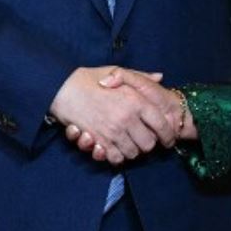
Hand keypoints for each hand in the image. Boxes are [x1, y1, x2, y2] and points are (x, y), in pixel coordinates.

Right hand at [49, 67, 177, 163]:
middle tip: (143, 140)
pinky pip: (115, 158)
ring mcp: (112, 132)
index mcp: (135, 101)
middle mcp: (127, 118)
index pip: (161, 124)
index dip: (168, 134)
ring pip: (133, 153)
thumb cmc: (90, 79)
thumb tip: (159, 77)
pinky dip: (116, 156)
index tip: (167, 139)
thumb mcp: (117, 72)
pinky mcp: (99, 141)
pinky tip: (114, 147)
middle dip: (147, 144)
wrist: (62, 89)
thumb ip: (141, 77)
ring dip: (131, 150)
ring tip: (127, 142)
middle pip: (148, 144)